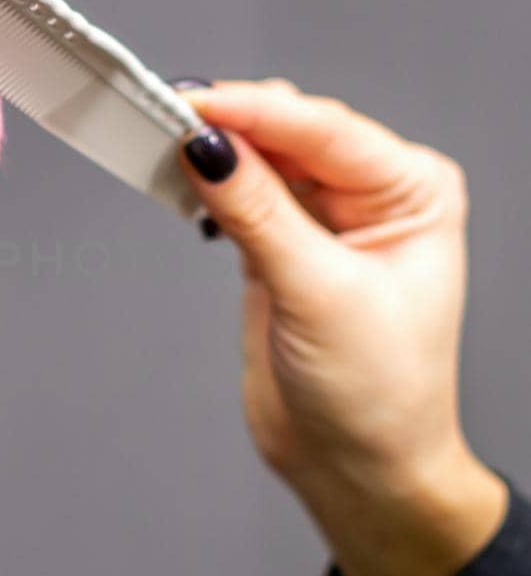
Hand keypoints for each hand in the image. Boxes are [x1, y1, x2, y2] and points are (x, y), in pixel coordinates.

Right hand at [170, 79, 508, 575]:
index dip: (256, 114)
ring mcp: (324, 220)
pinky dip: (207, 187)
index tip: (195, 105)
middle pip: (289, 135)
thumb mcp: (319, 295)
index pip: (326, 130)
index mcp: (412, 192)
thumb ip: (259, 214)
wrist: (358, 469)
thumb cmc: (379, 395)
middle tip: (165, 118)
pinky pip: (238, 196)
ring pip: (259, 160)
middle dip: (231, 127)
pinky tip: (181, 184)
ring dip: (213, 155)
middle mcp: (373, 195)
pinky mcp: (280, 247)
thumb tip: (209, 148)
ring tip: (162, 145)